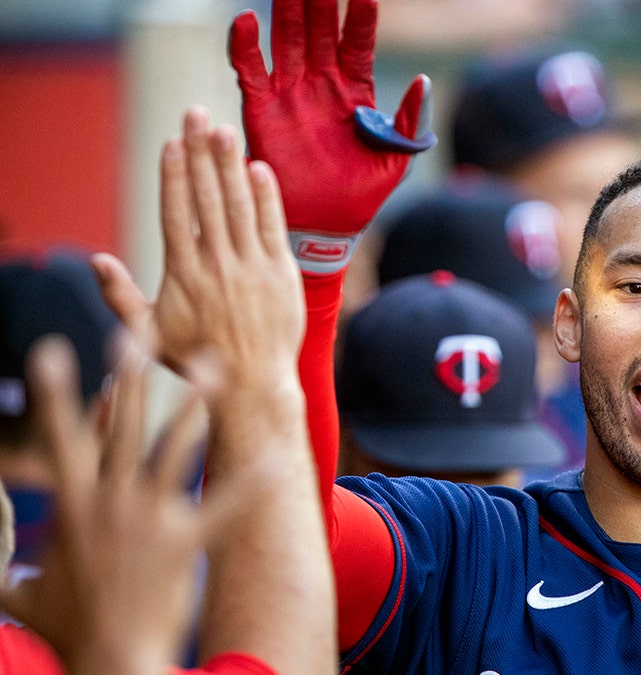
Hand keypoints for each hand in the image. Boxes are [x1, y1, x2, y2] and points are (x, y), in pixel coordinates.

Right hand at [0, 336, 240, 674]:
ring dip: (194, 402)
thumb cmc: (68, 631)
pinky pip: (224, 504)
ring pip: (173, 446)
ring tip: (211, 365)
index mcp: (72, 505)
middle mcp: (109, 501)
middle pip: (121, 425)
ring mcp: (148, 517)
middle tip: (138, 330)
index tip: (56, 349)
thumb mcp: (25, 596)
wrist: (109, 659)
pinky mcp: (186, 540)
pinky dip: (249, 481)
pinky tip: (273, 458)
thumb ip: (8, 575)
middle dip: (130, 374)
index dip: (58, 392)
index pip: (62, 437)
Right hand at [93, 107, 303, 386]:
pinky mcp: (281, 272)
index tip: (172, 142)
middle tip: (196, 115)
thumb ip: (120, 296)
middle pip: (207, 198)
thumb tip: (96, 259)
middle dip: (201, 154)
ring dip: (231, 165)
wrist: (254, 383)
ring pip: (239, 206)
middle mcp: (217, 264)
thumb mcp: (148, 334)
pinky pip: (273, 227)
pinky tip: (260, 168)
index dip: (174, 176)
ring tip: (225, 131)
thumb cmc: (198, 360)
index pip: (177, 213)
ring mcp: (251, 266)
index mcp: (184, 274)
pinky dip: (267, 197)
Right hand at [228, 0, 434, 273]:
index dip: (360, 17)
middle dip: (319, 2)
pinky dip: (245, 45)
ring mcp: (290, 94)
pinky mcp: (262, 111)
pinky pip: (250, 71)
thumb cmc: (364, 194)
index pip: (357, 43)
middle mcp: (321, 85)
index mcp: (355, 92)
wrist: (327, 227)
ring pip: (287, 41)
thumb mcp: (398, 159)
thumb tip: (424, 81)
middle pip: (320, 31)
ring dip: (287, 12)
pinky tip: (247, 20)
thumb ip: (412, 121)